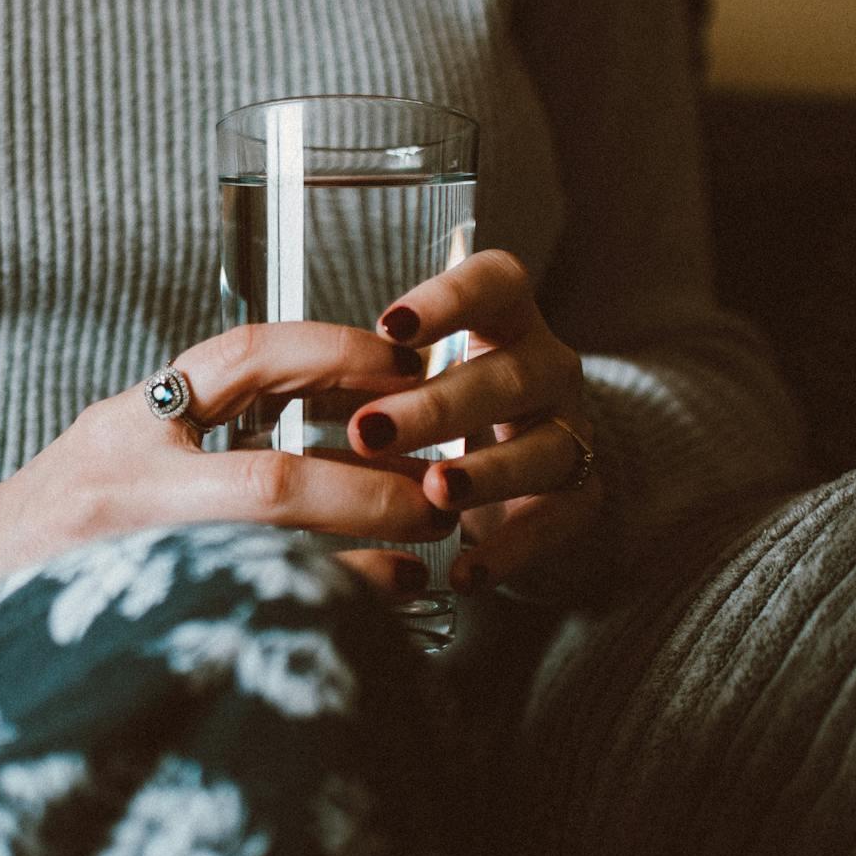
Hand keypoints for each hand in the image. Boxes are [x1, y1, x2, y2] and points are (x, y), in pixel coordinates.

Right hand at [0, 322, 451, 619]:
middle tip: (436, 494)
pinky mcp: (134, 623)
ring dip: (360, 566)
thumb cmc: (63, 513)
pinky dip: (319, 615)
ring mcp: (124, 562)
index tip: (402, 364)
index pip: (241, 358)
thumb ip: (213, 422)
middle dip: (368, 488)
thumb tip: (353, 412)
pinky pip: (244, 620)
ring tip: (421, 563)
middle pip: (269, 480)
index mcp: (128, 421)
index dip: (333, 350)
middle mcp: (122, 484)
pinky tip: (369, 618)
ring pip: (266, 565)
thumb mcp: (124, 439)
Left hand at [348, 250, 601, 593]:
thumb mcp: (407, 382)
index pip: (497, 282)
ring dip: (487, 471)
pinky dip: (509, 548)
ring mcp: (570, 432)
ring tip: (434, 492)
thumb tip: (277, 386)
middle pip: (511, 373)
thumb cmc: (442, 416)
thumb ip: (366, 378)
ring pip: (547, 447)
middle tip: (370, 430)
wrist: (515, 485)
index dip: (450, 299)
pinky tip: (463, 572)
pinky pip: (557, 521)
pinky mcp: (579, 497)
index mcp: (503, 321)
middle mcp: (546, 369)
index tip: (390, 328)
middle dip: (439, 404)